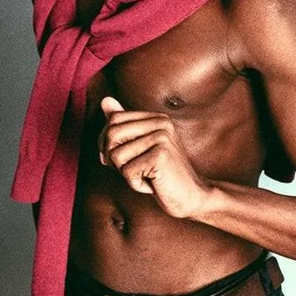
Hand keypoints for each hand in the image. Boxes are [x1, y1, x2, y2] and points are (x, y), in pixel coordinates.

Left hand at [98, 96, 212, 219]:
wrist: (190, 196)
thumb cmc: (162, 174)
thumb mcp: (140, 148)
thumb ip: (124, 125)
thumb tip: (105, 99)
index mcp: (157, 118)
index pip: (114, 119)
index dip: (106, 142)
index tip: (116, 160)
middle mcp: (161, 123)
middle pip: (112, 134)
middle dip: (114, 158)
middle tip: (134, 170)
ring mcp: (162, 138)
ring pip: (116, 156)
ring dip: (127, 174)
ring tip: (148, 176)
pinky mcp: (161, 156)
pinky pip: (127, 172)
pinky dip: (136, 184)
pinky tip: (153, 184)